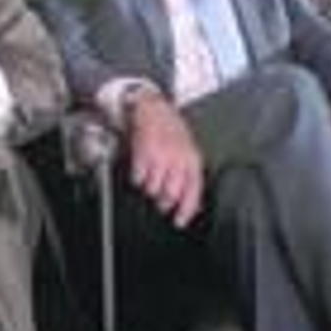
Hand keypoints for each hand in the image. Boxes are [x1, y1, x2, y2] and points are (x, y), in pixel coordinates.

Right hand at [126, 94, 204, 227]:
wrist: (153, 108)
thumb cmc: (171, 130)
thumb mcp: (188, 152)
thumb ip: (189, 177)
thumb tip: (192, 204)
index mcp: (193, 160)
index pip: (193, 192)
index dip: (186, 211)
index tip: (179, 222)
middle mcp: (179, 159)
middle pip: (170, 195)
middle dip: (163, 202)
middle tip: (160, 200)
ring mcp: (161, 157)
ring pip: (153, 189)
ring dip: (149, 189)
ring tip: (150, 178)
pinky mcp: (143, 154)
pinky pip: (138, 179)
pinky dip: (137, 179)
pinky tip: (141, 169)